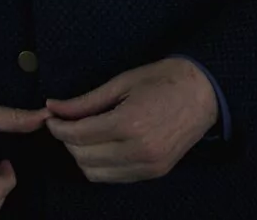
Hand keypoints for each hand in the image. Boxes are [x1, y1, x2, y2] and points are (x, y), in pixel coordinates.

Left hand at [44, 57, 219, 182]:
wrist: (205, 92)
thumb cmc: (164, 79)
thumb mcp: (123, 82)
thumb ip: (86, 100)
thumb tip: (52, 107)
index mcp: (129, 123)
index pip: (78, 135)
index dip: (58, 128)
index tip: (51, 118)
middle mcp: (138, 150)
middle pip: (83, 157)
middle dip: (67, 142)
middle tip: (65, 124)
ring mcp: (148, 165)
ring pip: (96, 173)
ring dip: (82, 157)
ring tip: (84, 136)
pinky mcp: (154, 173)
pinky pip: (115, 178)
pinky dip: (101, 166)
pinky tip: (102, 146)